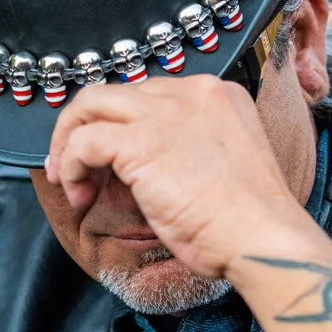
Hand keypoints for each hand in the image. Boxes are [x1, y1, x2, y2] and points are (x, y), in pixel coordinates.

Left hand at [44, 75, 312, 279]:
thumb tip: (136, 163)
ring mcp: (165, 113)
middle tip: (74, 164)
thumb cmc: (248, 220)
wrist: (262, 238)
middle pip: (116, 92)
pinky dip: (71, 166)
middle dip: (85, 126)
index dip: (123, 126)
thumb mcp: (220, 164)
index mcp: (216, 95)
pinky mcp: (141, 141)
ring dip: (69, 143)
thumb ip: (183, 148)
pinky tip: (80, 194)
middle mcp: (191, 92)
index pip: (149, 94)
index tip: (111, 159)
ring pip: (91, 104)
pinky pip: (84, 141)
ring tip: (71, 180)